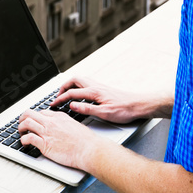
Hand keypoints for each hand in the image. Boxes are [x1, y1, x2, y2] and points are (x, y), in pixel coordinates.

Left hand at [17, 109, 100, 170]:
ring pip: (26, 123)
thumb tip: (60, 127)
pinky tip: (24, 144)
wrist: (89, 149)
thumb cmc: (86, 141)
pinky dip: (23, 140)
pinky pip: (28, 138)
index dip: (35, 117)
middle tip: (21, 124)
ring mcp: (47, 132)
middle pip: (29, 114)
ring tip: (21, 133)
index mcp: (59, 116)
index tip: (33, 122)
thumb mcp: (74, 125)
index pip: (41, 112)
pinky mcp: (45, 144)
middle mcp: (51, 122)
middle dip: (22, 118)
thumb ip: (65, 124)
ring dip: (20, 128)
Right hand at [50, 76, 170, 123]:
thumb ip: (86, 109)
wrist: (139, 105)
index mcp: (94, 92)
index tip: (53, 104)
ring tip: (65, 94)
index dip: (60, 99)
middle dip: (63, 87)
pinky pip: (86, 83)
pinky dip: (78, 86)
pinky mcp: (103, 89)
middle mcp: (95, 86)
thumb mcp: (104, 113)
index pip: (71, 93)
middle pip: (74, 80)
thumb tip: (72, 105)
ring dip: (70, 85)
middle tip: (58, 96)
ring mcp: (99, 86)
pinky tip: (80, 94)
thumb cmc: (124, 110)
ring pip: (80, 80)